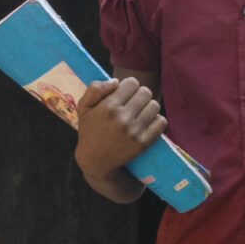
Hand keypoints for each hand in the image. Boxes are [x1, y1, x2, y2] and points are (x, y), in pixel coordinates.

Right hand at [75, 77, 163, 197]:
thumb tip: (117, 81)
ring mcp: (134, 131)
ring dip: (149, 107)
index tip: (125, 93)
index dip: (129, 86)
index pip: (132, 83)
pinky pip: (161, 122)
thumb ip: (95, 89)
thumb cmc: (90, 132)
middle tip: (134, 103)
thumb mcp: (83, 108)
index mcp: (108, 107)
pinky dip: (157, 120)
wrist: (96, 162)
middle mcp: (122, 118)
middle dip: (140, 95)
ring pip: (155, 106)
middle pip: (146, 92)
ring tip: (141, 112)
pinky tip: (148, 122)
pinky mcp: (143, 143)